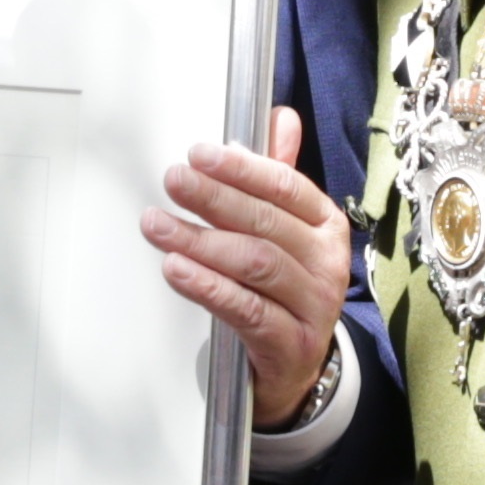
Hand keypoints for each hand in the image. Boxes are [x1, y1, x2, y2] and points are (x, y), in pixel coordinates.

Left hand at [151, 106, 350, 422]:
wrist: (296, 367)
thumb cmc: (284, 289)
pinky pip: (246, 310)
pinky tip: (176, 270)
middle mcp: (327, 262)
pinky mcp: (290, 343)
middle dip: (214, 199)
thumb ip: (276, 175)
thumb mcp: (286, 231)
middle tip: (173, 181)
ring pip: (255, 264)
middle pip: (267, 223)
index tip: (199, 154)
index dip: (242, 169)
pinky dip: (208, 287)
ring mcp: (313, 305)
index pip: (287, 188)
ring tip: (158, 226)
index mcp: (326, 225)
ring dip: (201, 241)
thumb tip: (280, 117)